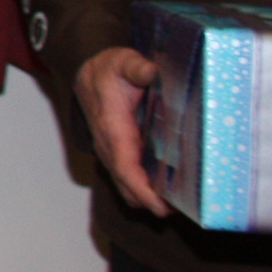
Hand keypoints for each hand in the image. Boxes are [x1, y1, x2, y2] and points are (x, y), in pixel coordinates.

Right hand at [75, 46, 166, 214]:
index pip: (124, 166)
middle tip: (184, 210)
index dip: (142, 189)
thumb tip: (152, 72)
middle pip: (126, 184)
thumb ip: (137, 67)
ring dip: (147, 198)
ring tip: (179, 204)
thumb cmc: (107, 69)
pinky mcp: (117, 154)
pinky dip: (144, 190)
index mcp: (112, 127)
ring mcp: (111, 152)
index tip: (161, 206)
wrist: (87, 73)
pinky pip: (128, 179)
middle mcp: (108, 145)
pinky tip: (167, 190)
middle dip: (151, 202)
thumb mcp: (122, 61)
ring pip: (126, 185)